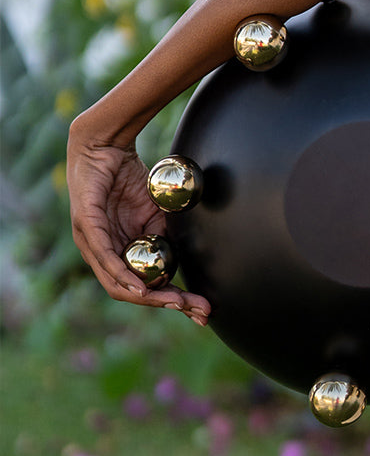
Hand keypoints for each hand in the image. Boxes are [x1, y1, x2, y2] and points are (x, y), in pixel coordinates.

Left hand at [67, 117, 209, 323]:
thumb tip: (181, 255)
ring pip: (116, 281)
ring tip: (175, 303)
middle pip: (129, 290)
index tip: (198, 307)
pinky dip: (122, 274)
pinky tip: (140, 287)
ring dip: (148, 296)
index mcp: (117, 250)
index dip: (169, 298)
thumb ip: (162, 233)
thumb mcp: (153, 210)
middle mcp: (99, 252)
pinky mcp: (86, 225)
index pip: (140, 285)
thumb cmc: (128, 176)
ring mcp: (89, 241)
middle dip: (166, 303)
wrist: (107, 144)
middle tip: (196, 310)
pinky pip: (104, 256)